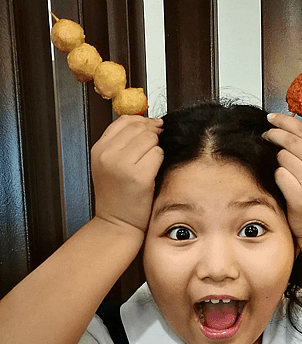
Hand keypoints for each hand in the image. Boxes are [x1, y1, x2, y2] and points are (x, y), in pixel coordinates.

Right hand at [91, 115, 163, 234]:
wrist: (116, 223)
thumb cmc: (116, 196)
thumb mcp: (108, 164)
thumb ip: (121, 142)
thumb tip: (147, 122)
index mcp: (99, 149)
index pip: (124, 120)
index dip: (141, 120)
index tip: (151, 126)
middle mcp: (108, 155)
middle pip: (139, 128)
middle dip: (152, 133)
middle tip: (155, 145)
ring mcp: (123, 165)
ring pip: (151, 139)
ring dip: (156, 149)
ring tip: (149, 164)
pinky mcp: (140, 177)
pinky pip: (158, 155)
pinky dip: (159, 161)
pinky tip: (152, 172)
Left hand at [263, 113, 301, 239]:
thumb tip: (283, 128)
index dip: (286, 121)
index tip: (272, 118)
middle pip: (292, 141)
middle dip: (275, 135)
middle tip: (266, 136)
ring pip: (283, 157)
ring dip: (277, 162)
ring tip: (284, 172)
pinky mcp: (300, 194)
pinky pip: (279, 174)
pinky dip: (277, 178)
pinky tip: (284, 185)